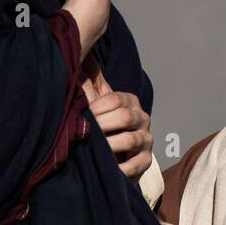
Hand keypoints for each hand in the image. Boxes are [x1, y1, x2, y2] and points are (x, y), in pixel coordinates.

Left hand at [81, 58, 152, 181]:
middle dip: (103, 125)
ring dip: (109, 146)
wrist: (108, 155)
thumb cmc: (96, 125)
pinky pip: (136, 165)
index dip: (98, 108)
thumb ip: (86, 83)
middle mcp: (142, 118)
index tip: (83, 116)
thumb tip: (79, 56)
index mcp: (130, 102)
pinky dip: (121, 168)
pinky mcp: (145, 162)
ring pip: (130, 140)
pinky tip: (107, 168)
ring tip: (93, 150)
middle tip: (85, 133)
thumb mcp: (90, 103)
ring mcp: (146, 140)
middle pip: (125, 117)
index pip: (117, 100)